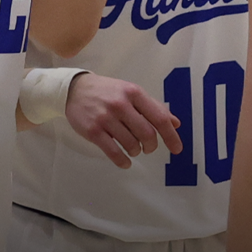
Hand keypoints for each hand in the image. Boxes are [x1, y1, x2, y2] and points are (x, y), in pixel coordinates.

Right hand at [66, 73, 182, 168]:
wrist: (75, 89)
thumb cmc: (107, 91)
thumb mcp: (131, 92)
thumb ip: (153, 107)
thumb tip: (175, 123)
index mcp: (134, 93)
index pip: (159, 118)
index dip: (171, 136)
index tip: (177, 148)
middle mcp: (121, 104)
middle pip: (147, 134)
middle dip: (151, 146)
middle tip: (148, 148)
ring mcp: (106, 118)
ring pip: (131, 144)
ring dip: (136, 151)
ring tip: (133, 149)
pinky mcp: (93, 131)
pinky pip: (113, 152)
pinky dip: (123, 161)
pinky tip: (125, 162)